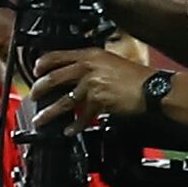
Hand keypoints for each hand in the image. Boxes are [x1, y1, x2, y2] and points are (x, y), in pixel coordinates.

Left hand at [22, 35, 156, 133]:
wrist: (153, 88)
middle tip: (34, 97)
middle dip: (39, 90)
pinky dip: (75, 126)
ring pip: (64, 101)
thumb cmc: (136, 77)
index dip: (41, 64)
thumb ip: (90, 65)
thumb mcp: (110, 62)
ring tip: (41, 120)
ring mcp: (92, 85)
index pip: (57, 56)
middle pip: (53, 78)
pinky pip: (82, 116)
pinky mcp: (98, 101)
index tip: (35, 71)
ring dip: (49, 113)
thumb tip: (73, 73)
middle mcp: (88, 68)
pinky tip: (69, 130)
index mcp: (90, 55)